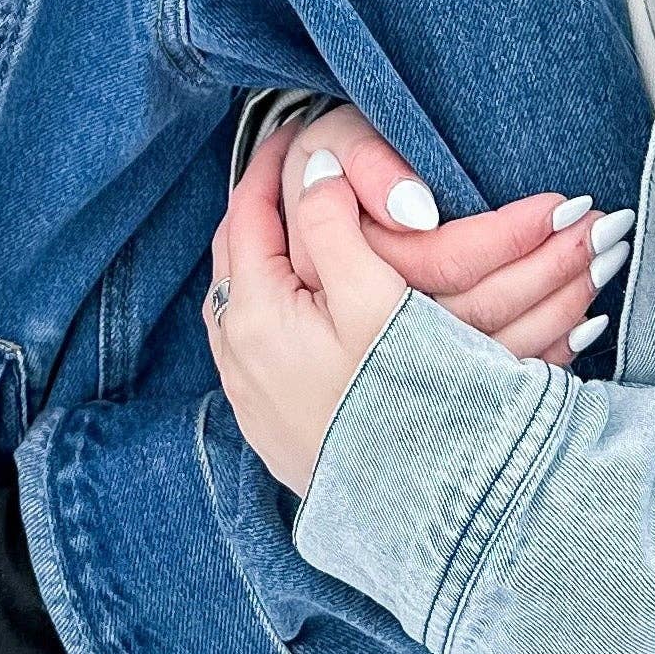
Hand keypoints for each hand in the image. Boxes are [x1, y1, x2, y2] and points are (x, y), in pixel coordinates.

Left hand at [205, 123, 405, 494]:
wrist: (418, 513)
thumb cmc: (395, 401)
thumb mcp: (372, 299)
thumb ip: (333, 226)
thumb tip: (311, 174)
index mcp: (254, 316)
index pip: (245, 220)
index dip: (267, 174)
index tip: (289, 140)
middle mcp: (238, 358)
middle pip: (237, 262)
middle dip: (259, 215)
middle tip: (285, 178)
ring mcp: (251, 399)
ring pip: (243, 306)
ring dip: (263, 263)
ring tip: (291, 232)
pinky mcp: (273, 429)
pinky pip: (257, 347)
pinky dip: (274, 310)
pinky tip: (302, 309)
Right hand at [282, 104, 625, 367]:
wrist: (276, 257)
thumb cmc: (313, 184)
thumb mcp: (325, 152)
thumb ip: (364, 169)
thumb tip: (420, 210)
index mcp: (356, 281)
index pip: (447, 262)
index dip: (510, 234)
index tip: (563, 203)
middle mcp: (383, 338)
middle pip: (485, 309)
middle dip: (556, 266)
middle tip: (609, 228)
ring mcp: (407, 372)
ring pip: (500, 349)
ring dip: (565, 302)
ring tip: (609, 257)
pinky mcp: (428, 391)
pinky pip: (499, 381)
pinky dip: (550, 352)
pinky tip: (585, 324)